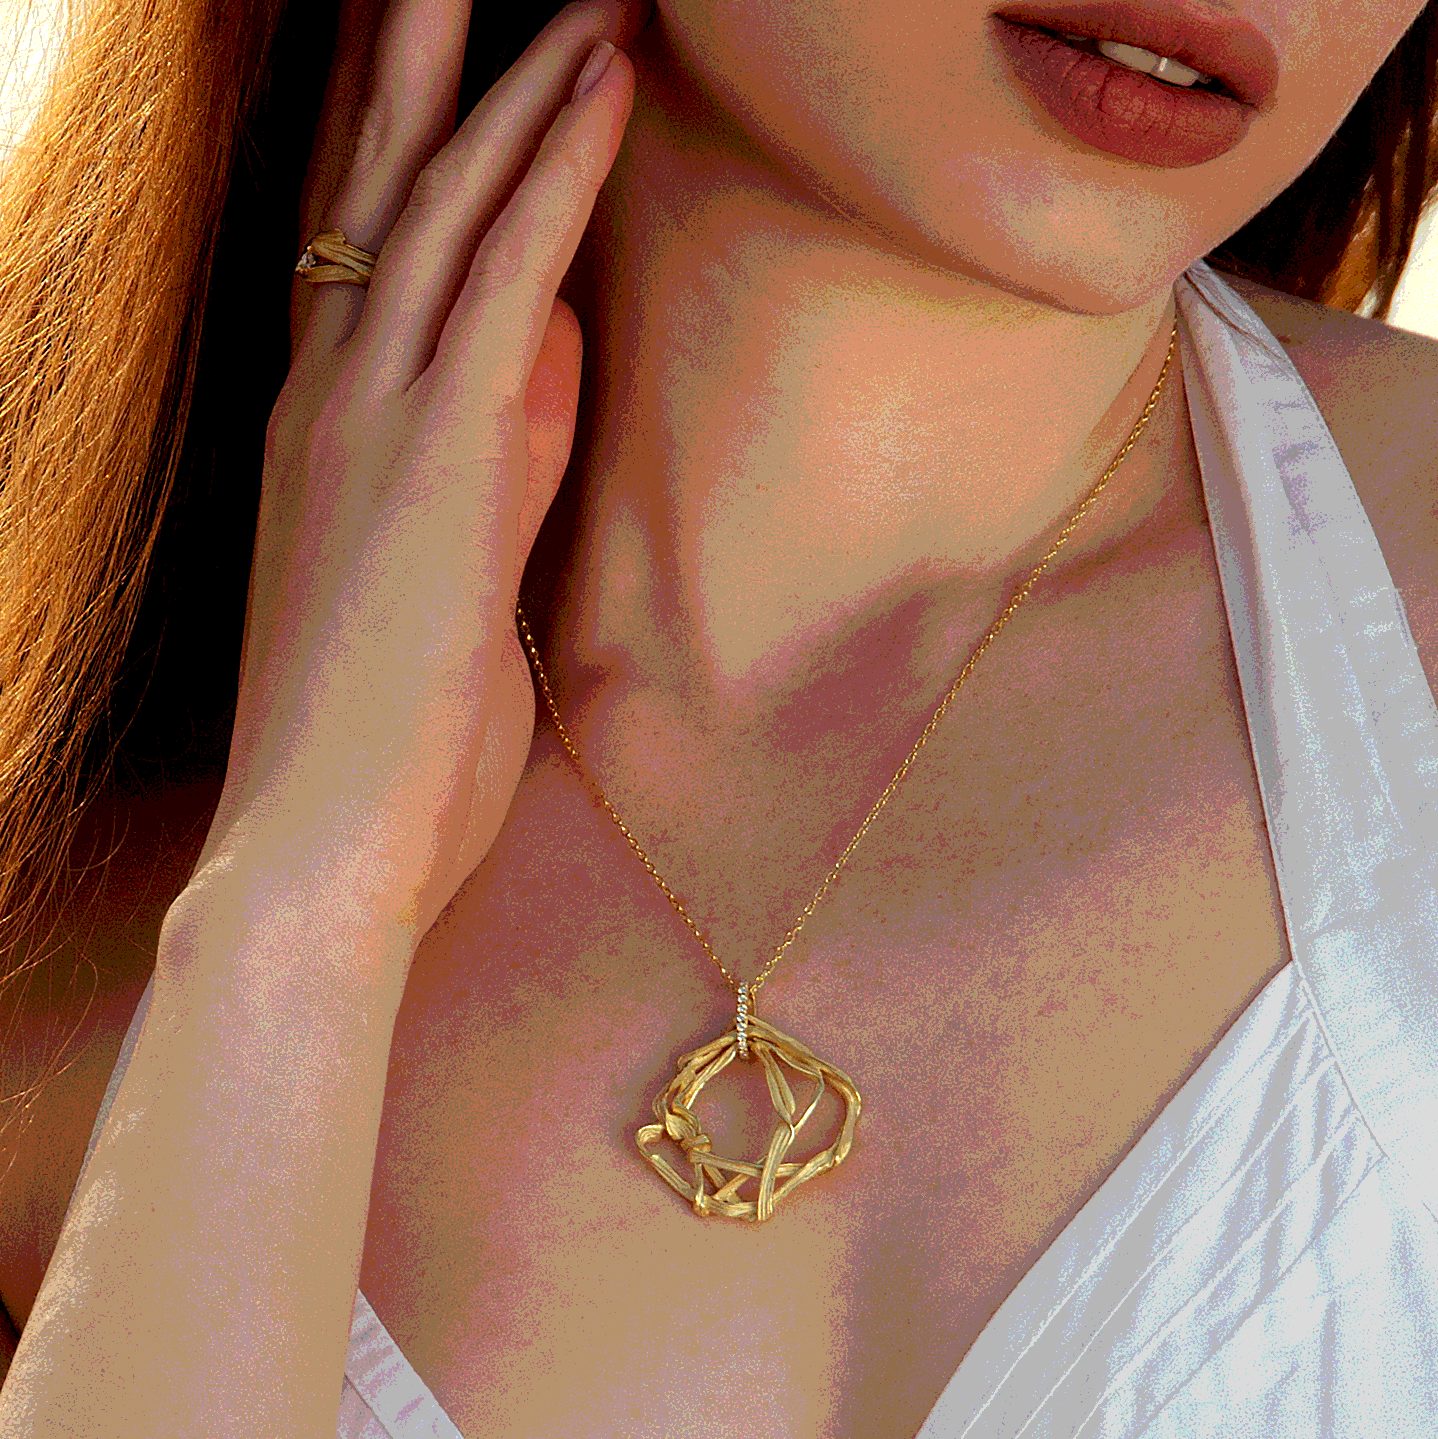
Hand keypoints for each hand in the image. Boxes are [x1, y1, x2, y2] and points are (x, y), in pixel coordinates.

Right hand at [187, 0, 647, 941]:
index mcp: (324, 435)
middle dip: (433, 58)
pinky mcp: (437, 454)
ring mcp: (371, 417)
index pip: (363, 247)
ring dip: (516, 75)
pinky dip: (555, 171)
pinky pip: (505, 275)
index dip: (403, 136)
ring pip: (443, 200)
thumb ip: (504, 459)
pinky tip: (602, 81)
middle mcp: (328, 397)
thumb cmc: (388, 750)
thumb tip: (552, 344)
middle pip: (379, 186)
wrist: (324, 851)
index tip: (449, 48)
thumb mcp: (456, 582)